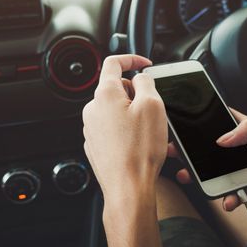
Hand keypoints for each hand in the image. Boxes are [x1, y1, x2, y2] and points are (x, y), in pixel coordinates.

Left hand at [83, 55, 167, 203]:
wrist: (127, 188)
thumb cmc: (139, 151)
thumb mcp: (153, 106)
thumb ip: (146, 83)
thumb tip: (141, 78)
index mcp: (104, 95)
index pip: (113, 62)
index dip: (131, 58)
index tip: (144, 63)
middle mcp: (93, 109)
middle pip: (117, 89)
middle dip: (137, 94)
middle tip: (154, 109)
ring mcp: (92, 128)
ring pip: (116, 110)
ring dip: (134, 115)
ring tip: (150, 133)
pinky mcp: (96, 145)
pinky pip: (113, 129)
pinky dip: (127, 130)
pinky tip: (140, 145)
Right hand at [172, 109, 246, 222]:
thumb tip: (225, 136)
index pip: (226, 121)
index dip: (206, 120)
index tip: (187, 122)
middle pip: (215, 149)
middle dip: (195, 151)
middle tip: (178, 151)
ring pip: (218, 173)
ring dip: (202, 175)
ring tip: (190, 176)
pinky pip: (230, 194)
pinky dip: (225, 197)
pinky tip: (229, 199)